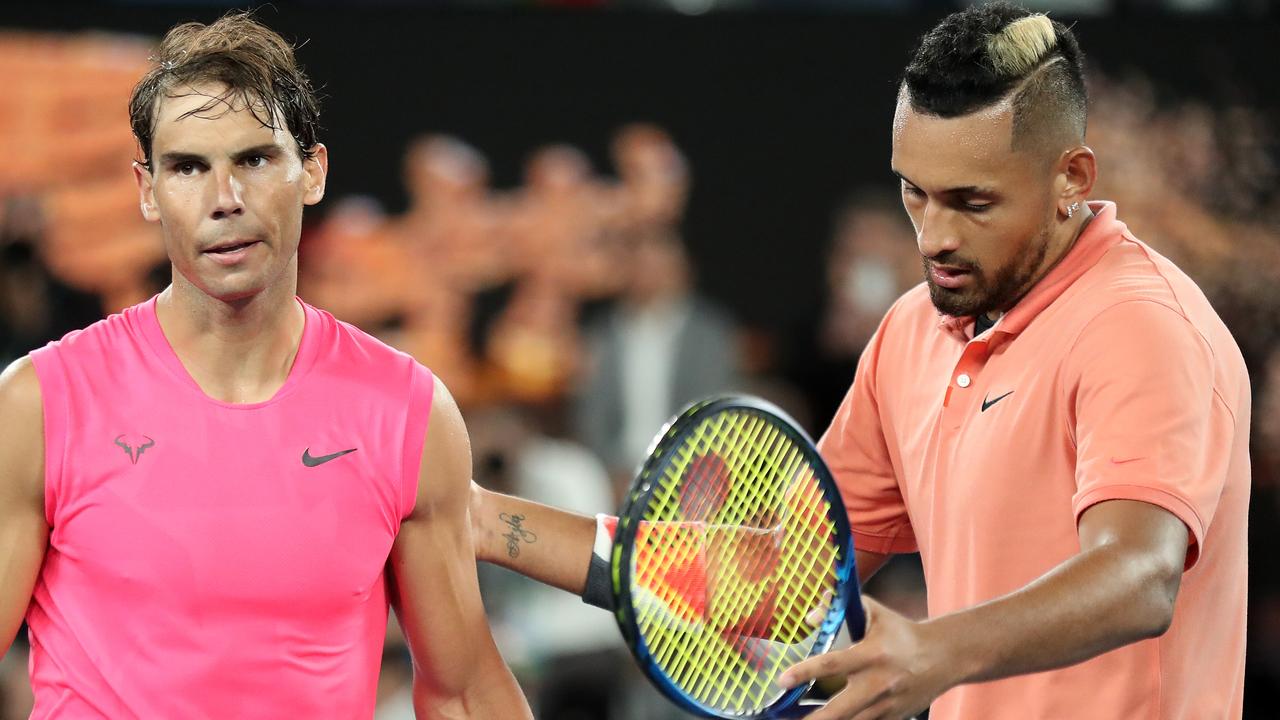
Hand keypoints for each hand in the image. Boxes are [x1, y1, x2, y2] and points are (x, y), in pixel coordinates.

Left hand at [779, 596, 957, 719]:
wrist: (945, 656)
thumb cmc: (903, 633)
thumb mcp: (875, 613)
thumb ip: (841, 609)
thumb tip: (810, 617)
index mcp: (872, 653)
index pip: (833, 663)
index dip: (805, 672)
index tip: (782, 680)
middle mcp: (879, 682)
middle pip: (841, 709)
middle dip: (815, 719)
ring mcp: (887, 704)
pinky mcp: (894, 717)